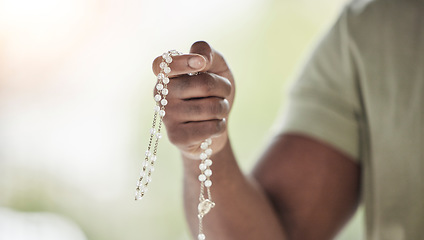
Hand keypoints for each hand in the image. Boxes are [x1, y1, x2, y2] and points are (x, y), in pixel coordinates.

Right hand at [152, 41, 234, 159]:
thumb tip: (201, 59)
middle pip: (203, 84)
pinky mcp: (176, 137)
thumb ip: (207, 52)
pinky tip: (212, 125)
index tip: (202, 63)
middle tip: (221, 92)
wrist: (214, 126)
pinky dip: (220, 125)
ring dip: (223, 108)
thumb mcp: (216, 66)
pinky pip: (211, 127)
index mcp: (166, 73)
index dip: (184, 62)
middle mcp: (160, 93)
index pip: (164, 63)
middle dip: (223, 88)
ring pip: (211, 108)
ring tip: (216, 110)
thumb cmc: (213, 92)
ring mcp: (167, 116)